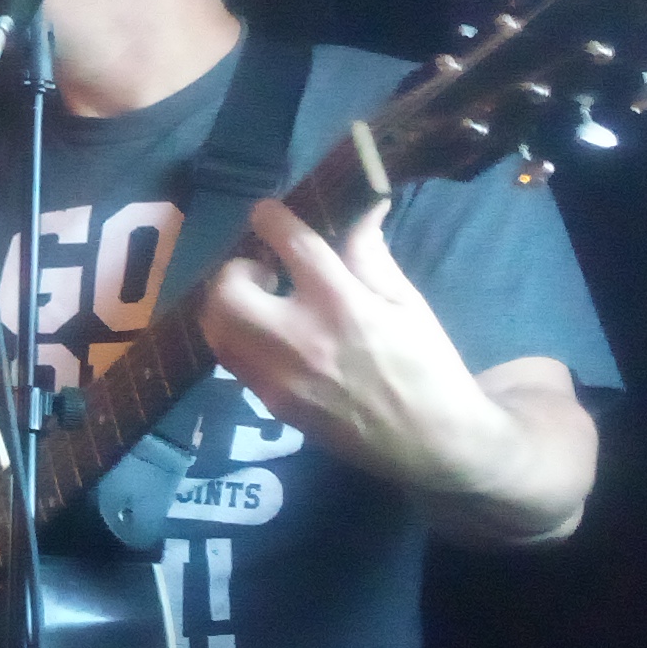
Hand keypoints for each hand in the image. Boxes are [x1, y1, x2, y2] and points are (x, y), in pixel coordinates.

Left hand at [202, 198, 591, 537]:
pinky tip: (266, 334)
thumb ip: (370, 253)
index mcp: (342, 305)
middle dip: (235, 268)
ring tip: (259, 302)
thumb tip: (362, 205)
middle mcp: (300, 340)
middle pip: (228, 289)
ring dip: (227, 304)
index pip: (290, 245)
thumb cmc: (425, 364)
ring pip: (216, 328)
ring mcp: (278, 377)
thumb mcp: (405, 302)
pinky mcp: (270, 404)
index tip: (267, 211)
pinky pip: (231, 360)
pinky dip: (237, 337)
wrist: (430, 442)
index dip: (270, 218)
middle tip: (263, 270)